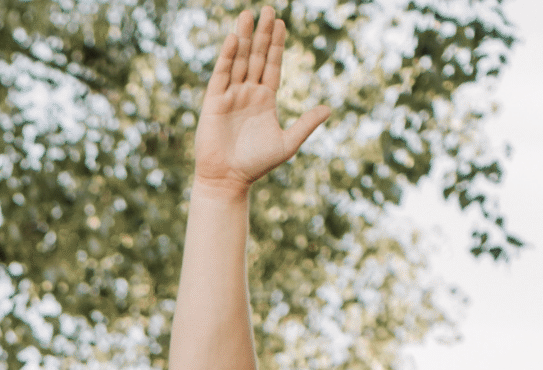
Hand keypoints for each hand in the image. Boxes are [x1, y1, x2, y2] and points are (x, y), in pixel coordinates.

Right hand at [192, 9, 329, 193]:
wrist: (228, 180)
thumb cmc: (256, 165)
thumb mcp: (287, 144)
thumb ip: (306, 124)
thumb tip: (329, 109)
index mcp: (265, 99)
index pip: (273, 65)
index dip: (277, 44)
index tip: (281, 23)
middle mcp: (248, 93)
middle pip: (257, 57)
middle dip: (262, 34)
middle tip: (268, 9)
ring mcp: (230, 95)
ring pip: (239, 60)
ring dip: (244, 38)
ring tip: (248, 15)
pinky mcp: (214, 101)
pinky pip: (222, 74)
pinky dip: (228, 56)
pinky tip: (235, 38)